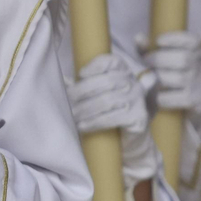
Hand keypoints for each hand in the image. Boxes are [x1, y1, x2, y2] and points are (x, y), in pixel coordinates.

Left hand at [69, 53, 156, 183]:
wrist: (127, 140)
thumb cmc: (108, 113)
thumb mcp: (96, 96)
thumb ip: (82, 86)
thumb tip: (62, 80)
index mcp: (123, 72)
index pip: (112, 61)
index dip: (95, 65)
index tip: (80, 75)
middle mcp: (133, 83)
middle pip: (106, 81)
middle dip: (83, 91)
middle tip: (69, 102)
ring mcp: (138, 100)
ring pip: (107, 101)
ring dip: (85, 109)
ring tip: (73, 116)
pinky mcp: (138, 117)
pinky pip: (112, 118)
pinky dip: (94, 122)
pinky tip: (82, 126)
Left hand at [139, 30, 200, 116]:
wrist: (190, 102)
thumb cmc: (170, 74)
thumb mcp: (162, 58)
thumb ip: (148, 48)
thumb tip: (139, 38)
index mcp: (194, 51)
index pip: (192, 40)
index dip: (176, 38)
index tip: (158, 40)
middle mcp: (200, 66)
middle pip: (184, 59)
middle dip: (159, 59)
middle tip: (145, 62)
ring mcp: (200, 84)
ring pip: (180, 78)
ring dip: (160, 78)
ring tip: (150, 79)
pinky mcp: (198, 100)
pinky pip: (177, 98)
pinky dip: (162, 97)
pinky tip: (156, 96)